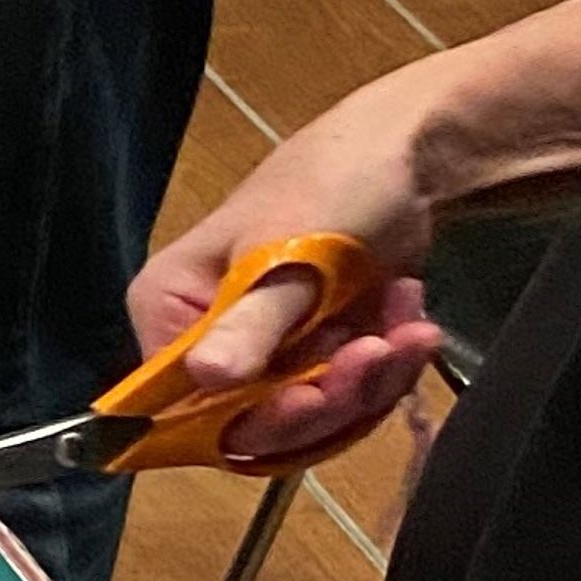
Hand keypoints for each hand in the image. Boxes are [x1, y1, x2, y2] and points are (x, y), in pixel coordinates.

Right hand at [132, 115, 445, 469]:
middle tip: (375, 351)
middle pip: (253, 423)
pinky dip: (387, 370)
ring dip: (369, 382)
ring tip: (407, 329)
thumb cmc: (328, 187)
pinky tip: (410, 323)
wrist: (409, 157)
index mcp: (169, 310)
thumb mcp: (286, 254)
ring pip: (311, 419)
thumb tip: (205, 375)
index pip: (183, 404)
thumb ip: (250, 322)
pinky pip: (347, 401)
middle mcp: (205, 344)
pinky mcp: (318, 359)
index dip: (246, 419)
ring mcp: (266, 355)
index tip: (311, 400)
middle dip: (327, 396)